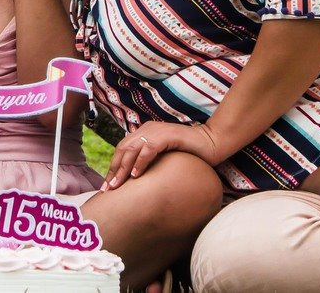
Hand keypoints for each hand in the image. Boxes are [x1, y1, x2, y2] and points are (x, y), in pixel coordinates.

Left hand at [102, 121, 219, 189]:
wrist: (212, 142)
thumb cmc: (190, 153)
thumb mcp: (165, 157)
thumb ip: (151, 161)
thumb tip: (135, 180)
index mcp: (145, 132)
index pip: (122, 149)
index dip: (113, 167)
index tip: (107, 186)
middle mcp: (148, 129)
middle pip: (123, 149)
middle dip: (114, 170)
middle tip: (107, 189)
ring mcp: (157, 131)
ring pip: (132, 149)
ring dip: (123, 168)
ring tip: (117, 185)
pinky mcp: (168, 135)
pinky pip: (149, 149)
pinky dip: (140, 161)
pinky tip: (135, 175)